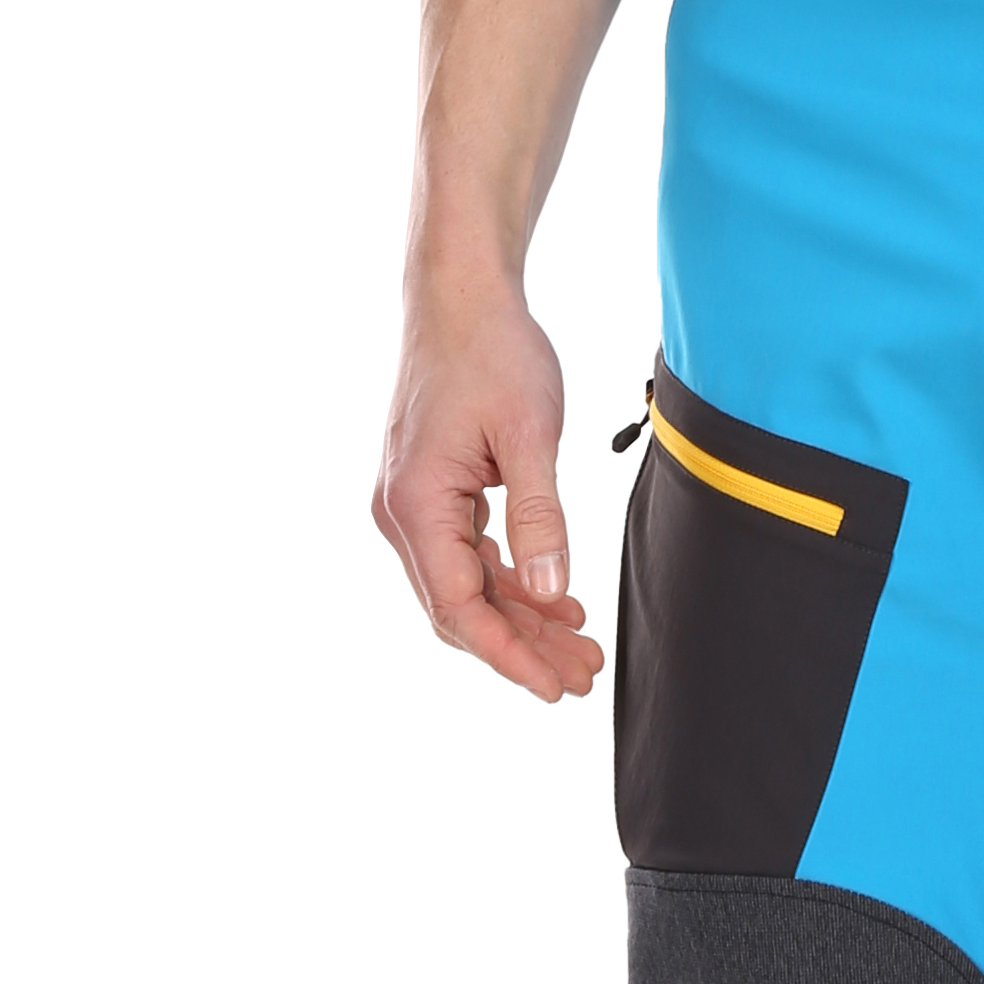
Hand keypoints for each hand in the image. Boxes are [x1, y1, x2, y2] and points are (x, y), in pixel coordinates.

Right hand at [373, 264, 601, 702]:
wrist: (460, 295)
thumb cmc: (492, 350)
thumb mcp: (529, 433)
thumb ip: (540, 515)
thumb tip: (552, 590)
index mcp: (415, 504)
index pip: (458, 608)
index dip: (509, 656)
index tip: (555, 689)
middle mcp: (400, 513)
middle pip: (459, 608)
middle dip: (522, 647)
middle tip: (583, 675)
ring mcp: (412, 504)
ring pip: (466, 586)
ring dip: (521, 618)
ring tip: (580, 645)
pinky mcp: (432, 491)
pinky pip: (468, 556)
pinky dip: (511, 581)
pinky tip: (557, 599)